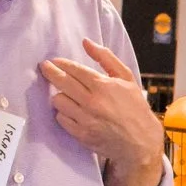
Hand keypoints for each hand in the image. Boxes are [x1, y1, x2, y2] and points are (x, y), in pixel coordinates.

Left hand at [40, 39, 164, 185]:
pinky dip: (64, 113)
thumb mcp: (127, 78)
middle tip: (44, 67)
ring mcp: (85, 120)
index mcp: (103, 86)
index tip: (54, 61)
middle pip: (61, 83)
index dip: (61, 64)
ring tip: (65, 94)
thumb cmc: (135, 108)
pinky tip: (71, 111)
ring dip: (60, 95)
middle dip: (50, 72)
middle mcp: (92, 102)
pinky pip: (61, 119)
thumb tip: (86, 42)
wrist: (141, 143)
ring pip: (58, 101)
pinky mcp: (81, 135)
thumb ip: (106, 58)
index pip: (74, 70)